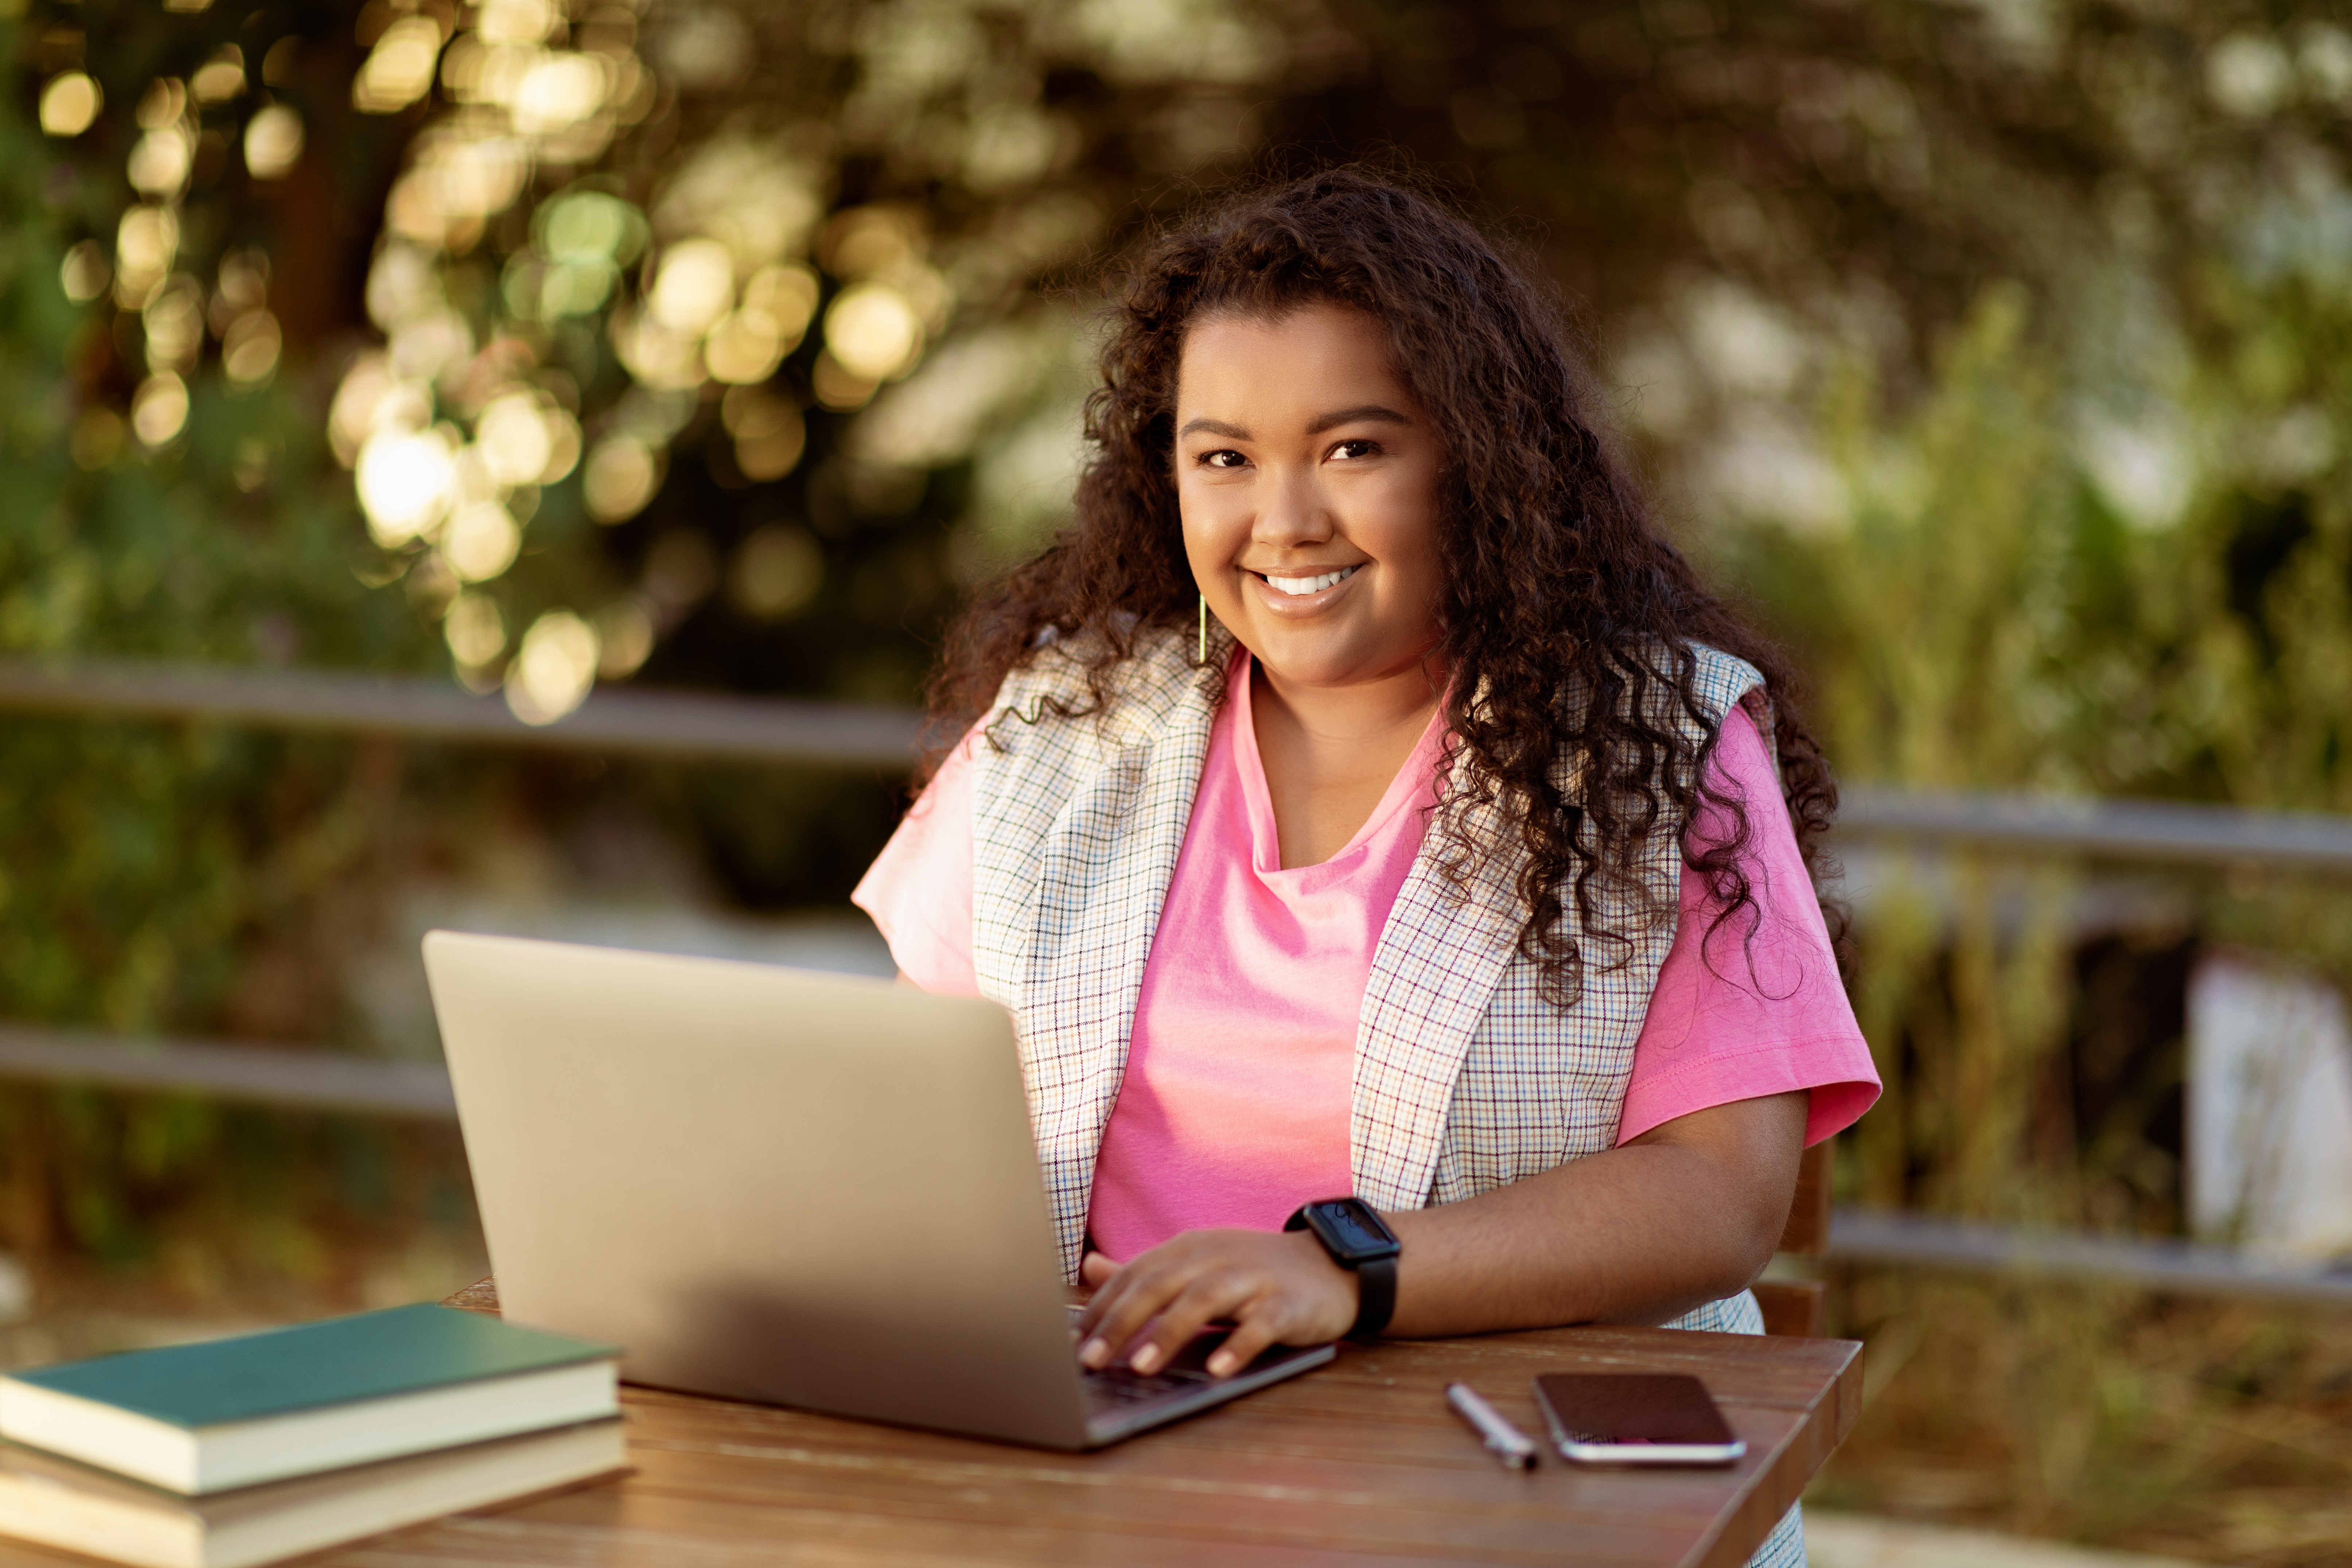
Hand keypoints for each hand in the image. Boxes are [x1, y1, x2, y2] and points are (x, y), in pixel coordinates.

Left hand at [1076, 1228, 1358, 1378]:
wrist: (1332, 1264)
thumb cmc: (1254, 1271)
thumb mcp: (1197, 1263)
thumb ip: (1146, 1270)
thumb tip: (1090, 1268)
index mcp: (1188, 1248)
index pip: (1135, 1274)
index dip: (1101, 1307)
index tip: (1070, 1343)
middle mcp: (1215, 1257)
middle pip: (1160, 1284)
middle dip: (1121, 1322)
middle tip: (1090, 1359)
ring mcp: (1253, 1278)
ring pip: (1204, 1300)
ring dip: (1169, 1332)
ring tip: (1140, 1367)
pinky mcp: (1287, 1303)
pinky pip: (1261, 1325)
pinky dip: (1238, 1345)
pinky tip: (1217, 1369)